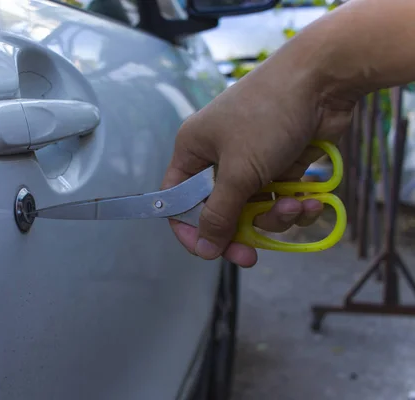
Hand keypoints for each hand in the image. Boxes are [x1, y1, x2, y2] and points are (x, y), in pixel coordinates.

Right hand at [161, 57, 353, 267]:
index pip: (179, 200)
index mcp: (194, 151)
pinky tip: (312, 202)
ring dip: (275, 216)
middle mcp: (219, 158)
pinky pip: (281, 200)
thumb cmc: (267, 117)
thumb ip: (219, 214)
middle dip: (239, 231)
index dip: (190, 229)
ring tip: (294, 206)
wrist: (323, 79)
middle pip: (219, 211)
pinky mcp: (282, 165)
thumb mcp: (238, 170)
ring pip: (254, 209)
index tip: (208, 251)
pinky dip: (296, 206)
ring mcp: (252, 162)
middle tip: (249, 257)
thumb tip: (204, 249)